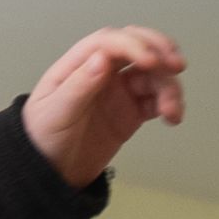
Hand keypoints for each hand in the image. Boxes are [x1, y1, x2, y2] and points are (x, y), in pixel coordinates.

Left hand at [23, 26, 184, 185]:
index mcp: (77, 66)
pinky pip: (157, 99)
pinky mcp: (131, 111)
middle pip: (137, 47)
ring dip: (168, 85)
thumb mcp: (55, 114)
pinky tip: (172, 116)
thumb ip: (79, 86)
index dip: (133, 45)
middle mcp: (101, 72)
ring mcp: (118, 91)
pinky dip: (169, 103)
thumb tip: (103, 57)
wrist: (47, 176)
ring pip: (153, 74)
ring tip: (171, 110)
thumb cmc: (41, 140)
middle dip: (160, 50)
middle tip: (177, 66)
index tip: (151, 61)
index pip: (108, 42)